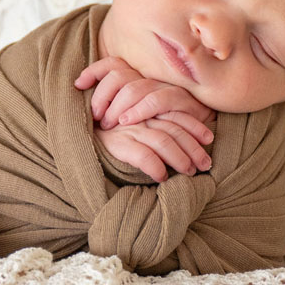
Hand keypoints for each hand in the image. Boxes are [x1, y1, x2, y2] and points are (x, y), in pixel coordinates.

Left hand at [77, 56, 214, 132]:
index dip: (93, 70)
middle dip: (102, 96)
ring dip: (116, 108)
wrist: (197, 131)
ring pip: (133, 87)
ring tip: (108, 124)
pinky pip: (156, 99)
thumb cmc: (161, 125)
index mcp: (137, 77)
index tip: (78, 84)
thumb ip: (115, 106)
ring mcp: (164, 86)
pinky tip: (127, 121)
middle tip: (97, 117)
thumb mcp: (133, 114)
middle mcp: (150, 77)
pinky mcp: (179, 98)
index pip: (112, 64)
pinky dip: (138, 111)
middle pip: (118, 75)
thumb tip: (86, 102)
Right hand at [95, 118, 211, 181]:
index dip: (195, 125)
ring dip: (180, 158)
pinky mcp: (118, 143)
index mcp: (146, 108)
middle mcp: (141, 116)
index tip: (209, 139)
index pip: (177, 114)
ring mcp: (130, 129)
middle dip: (194, 147)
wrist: (74, 127)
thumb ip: (150, 124)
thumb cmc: (105, 129)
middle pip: (175, 128)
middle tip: (205, 164)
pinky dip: (156, 167)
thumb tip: (176, 143)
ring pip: (164, 140)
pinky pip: (143, 155)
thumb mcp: (130, 122)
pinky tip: (162, 177)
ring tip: (189, 172)